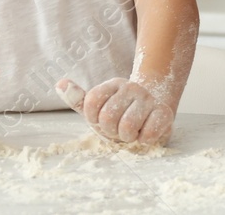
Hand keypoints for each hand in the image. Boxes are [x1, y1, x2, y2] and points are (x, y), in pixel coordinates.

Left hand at [58, 76, 176, 145]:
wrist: (154, 114)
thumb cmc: (121, 114)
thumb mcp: (97, 109)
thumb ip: (78, 99)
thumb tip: (60, 83)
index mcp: (113, 84)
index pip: (91, 102)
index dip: (94, 119)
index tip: (102, 120)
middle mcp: (131, 88)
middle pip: (107, 118)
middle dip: (111, 131)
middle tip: (119, 128)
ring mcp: (149, 99)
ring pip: (127, 128)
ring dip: (128, 137)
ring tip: (132, 131)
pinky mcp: (165, 113)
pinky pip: (148, 134)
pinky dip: (144, 140)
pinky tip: (146, 133)